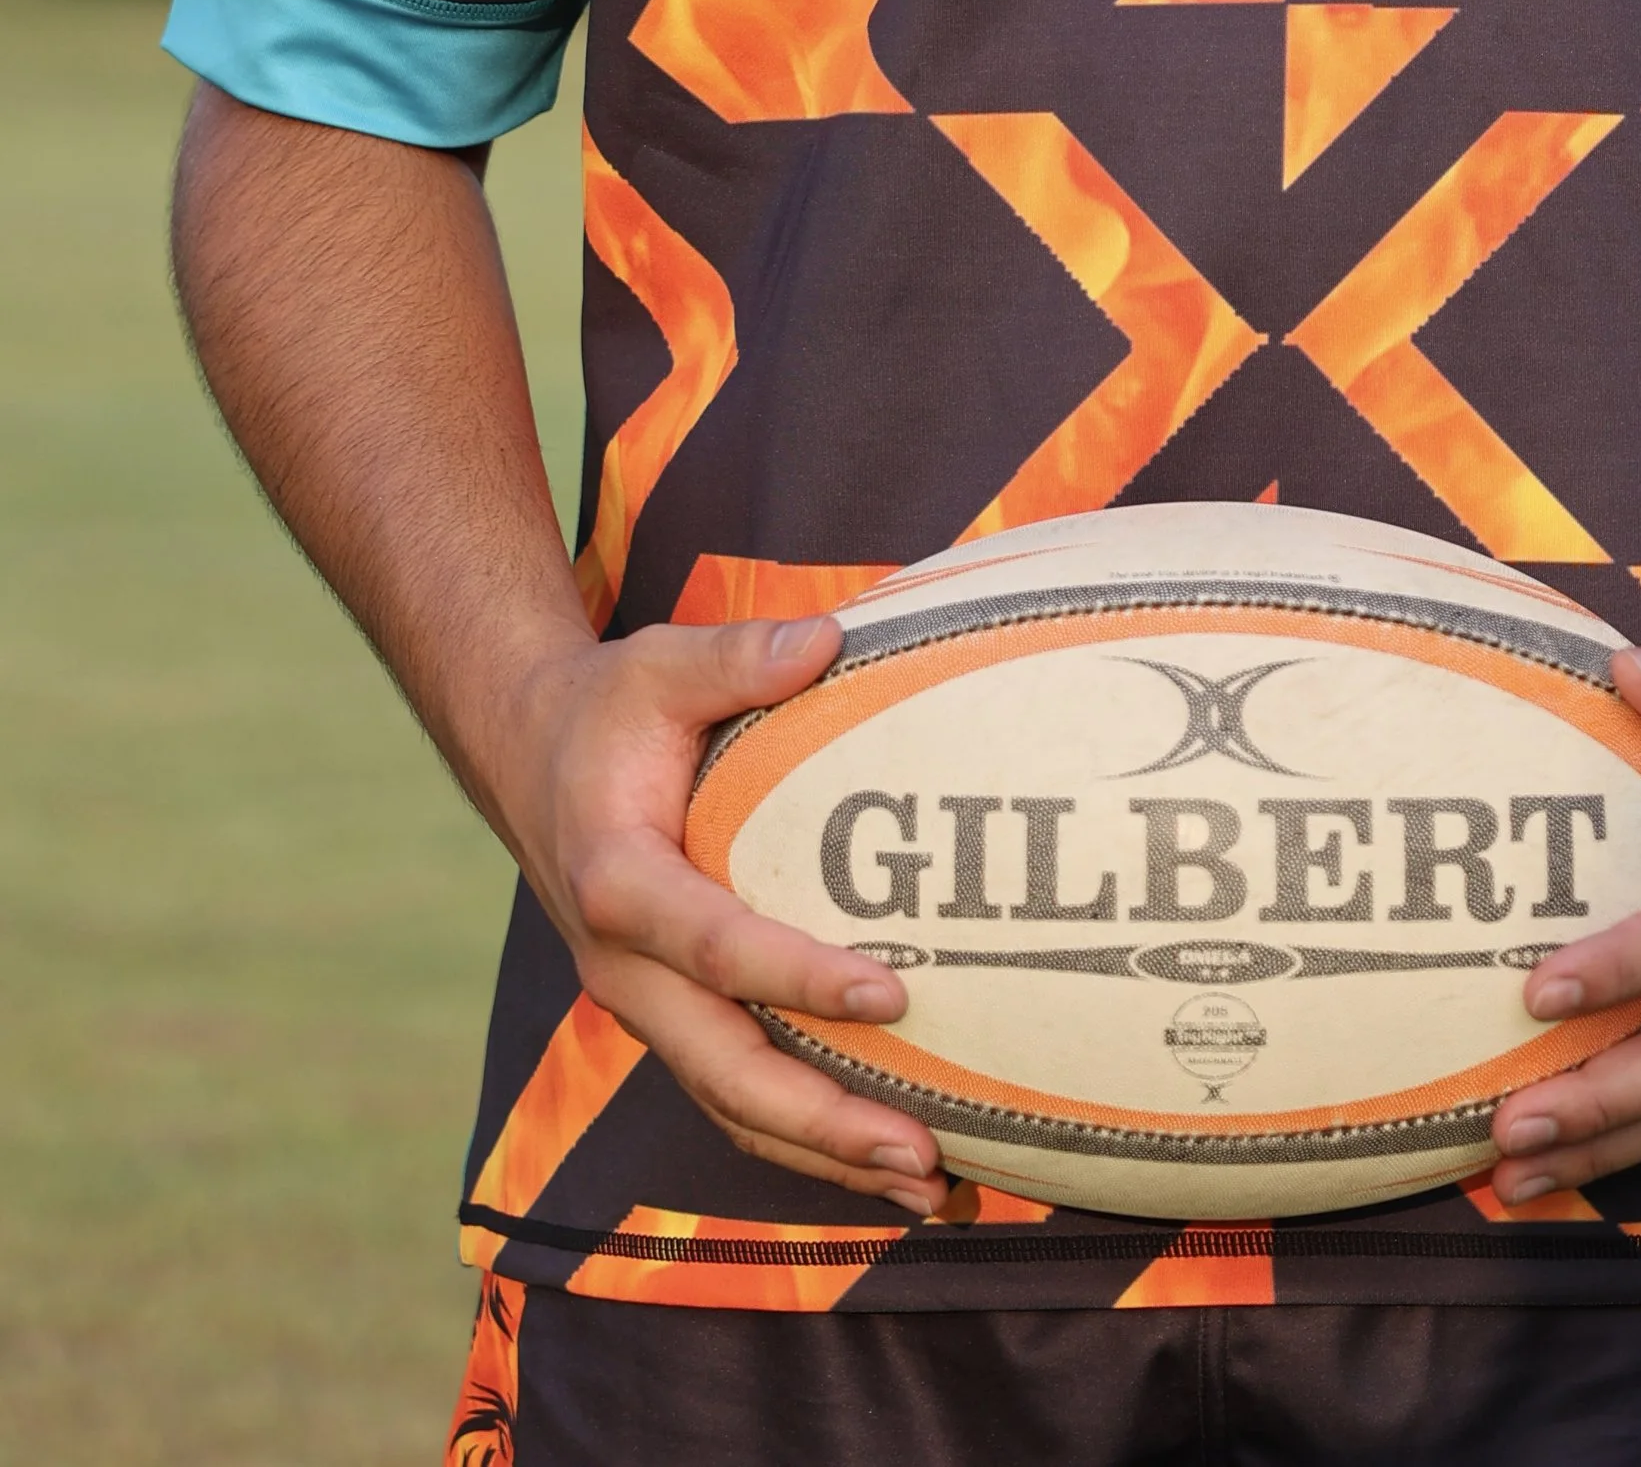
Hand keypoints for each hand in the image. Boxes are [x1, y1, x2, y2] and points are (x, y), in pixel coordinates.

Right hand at [497, 614, 946, 1216]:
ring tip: (927, 1184)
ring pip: (731, 1105)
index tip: (892, 992)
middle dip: (822, 1120)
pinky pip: (735, 1095)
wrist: (530, 760)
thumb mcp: (660, 663)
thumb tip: (828, 639)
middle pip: (724, 1068)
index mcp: (619, 882)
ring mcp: (645, 1005)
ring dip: (824, 1154)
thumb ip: (739, 655)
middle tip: (921, 1149)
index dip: (798, 977)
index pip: (715, 946)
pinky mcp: (670, 1019)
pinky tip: (883, 1157)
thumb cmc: (611, 709)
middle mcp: (624, 966)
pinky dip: (805, 1137)